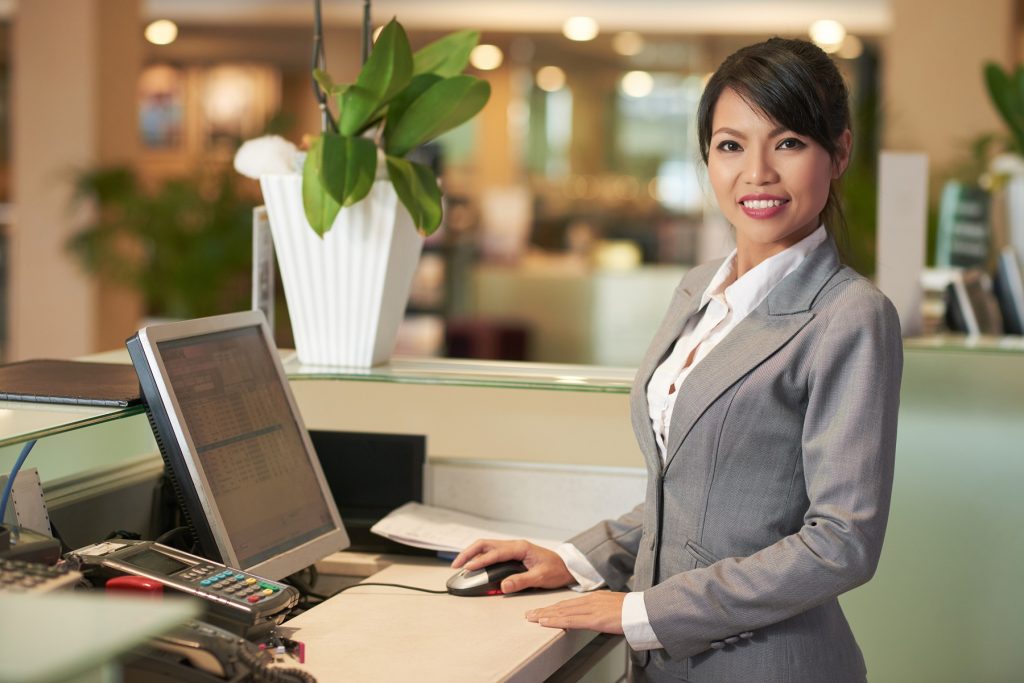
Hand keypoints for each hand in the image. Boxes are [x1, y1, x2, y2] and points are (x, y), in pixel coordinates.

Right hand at [451, 539, 573, 592]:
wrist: (566, 567)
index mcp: (521, 548)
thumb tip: (503, 586)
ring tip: (460, 565)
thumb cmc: (556, 570)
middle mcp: (514, 545)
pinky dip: (479, 557)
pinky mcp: (511, 554)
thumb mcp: (541, 578)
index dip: (480, 560)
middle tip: (456, 565)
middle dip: (468, 553)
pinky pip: (491, 553)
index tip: (468, 568)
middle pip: (485, 544)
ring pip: (486, 547)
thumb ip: (522, 581)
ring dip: (472, 554)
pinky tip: (473, 565)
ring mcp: (512, 549)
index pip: (495, 552)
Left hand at [525, 591, 625, 634]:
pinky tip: (545, 622)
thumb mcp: (614, 607)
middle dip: (544, 610)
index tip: (542, 610)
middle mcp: (590, 601)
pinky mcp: (595, 619)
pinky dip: (555, 620)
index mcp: (595, 598)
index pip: (569, 603)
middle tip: (529, 614)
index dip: (554, 607)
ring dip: (545, 615)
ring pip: (562, 612)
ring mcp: (591, 609)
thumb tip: (595, 616)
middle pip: (562, 606)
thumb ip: (601, 610)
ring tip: (531, 618)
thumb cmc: (634, 611)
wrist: (645, 611)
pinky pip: (571, 620)